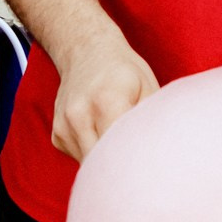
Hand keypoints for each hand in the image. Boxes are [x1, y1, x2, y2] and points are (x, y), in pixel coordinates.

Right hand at [50, 21, 157, 163]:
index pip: (122, 150)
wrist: (85, 51)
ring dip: (107, 163)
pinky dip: (94, 154)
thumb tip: (164, 154)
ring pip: (90, 166)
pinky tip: (102, 134)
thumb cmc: (125, 71)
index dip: (138, 163)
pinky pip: (80, 158)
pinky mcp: (57, 135)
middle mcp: (79, 115)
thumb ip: (152, 121)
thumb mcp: (148, 87)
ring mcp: (64, 126)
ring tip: (121, 143)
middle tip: (141, 168)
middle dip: (123, 170)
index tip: (152, 168)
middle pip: (103, 164)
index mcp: (107, 101)